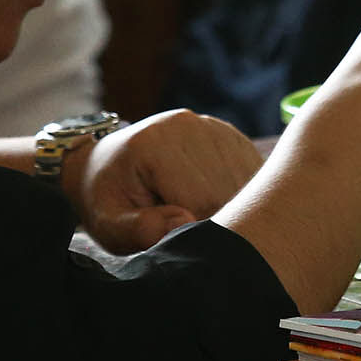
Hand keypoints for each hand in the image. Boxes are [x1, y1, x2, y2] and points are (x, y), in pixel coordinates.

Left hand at [70, 109, 264, 253]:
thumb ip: (138, 229)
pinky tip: (211, 198)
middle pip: (227, 190)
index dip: (193, 228)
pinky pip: (251, 172)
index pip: (200, 200)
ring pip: (245, 182)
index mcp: (155, 143)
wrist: (110, 166)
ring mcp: (212, 126)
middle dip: (212, 217)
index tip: (172, 235)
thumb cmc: (111, 201)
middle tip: (182, 224)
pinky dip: (238, 193)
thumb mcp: (108, 225)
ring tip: (193, 210)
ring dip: (227, 205)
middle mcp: (188, 125)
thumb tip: (183, 223)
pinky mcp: (229, 134)